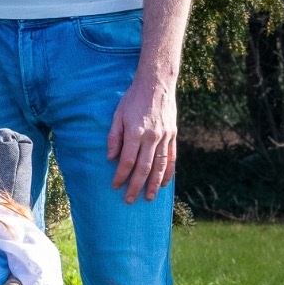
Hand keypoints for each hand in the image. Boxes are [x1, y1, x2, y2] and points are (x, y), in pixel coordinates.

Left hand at [107, 74, 177, 202]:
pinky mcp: (173, 135)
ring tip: (149, 198)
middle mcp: (151, 137)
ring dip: (154, 184)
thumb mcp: (117, 114)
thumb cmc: (133, 99)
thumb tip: (110, 158)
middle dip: (135, 186)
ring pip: (160, 166)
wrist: (156, 84)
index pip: (126, 161)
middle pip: (143, 168)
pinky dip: (168, 173)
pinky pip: (172, 158)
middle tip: (129, 200)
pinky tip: (164, 183)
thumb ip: (114, 137)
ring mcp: (165, 137)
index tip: (115, 186)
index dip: (120, 176)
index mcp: (135, 132)